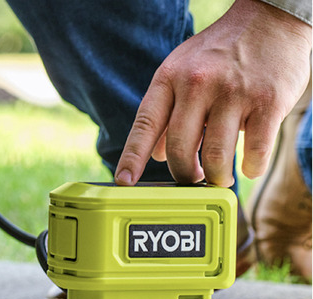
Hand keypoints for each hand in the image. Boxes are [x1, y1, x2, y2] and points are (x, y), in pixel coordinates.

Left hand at [114, 0, 311, 186]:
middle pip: (179, 149)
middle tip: (191, 180)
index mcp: (170, 78)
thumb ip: (167, 112)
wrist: (270, 20)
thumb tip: (154, 154)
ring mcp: (233, 92)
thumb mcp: (182, 72)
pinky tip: (249, 167)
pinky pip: (254, 152)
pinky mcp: (268, 102)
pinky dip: (251, 169)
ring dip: (217, 177)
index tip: (124, 182)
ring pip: (216, 156)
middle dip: (184, 175)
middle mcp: (197, 84)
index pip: (144, 124)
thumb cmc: (220, 53)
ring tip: (220, 178)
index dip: (132, 157)